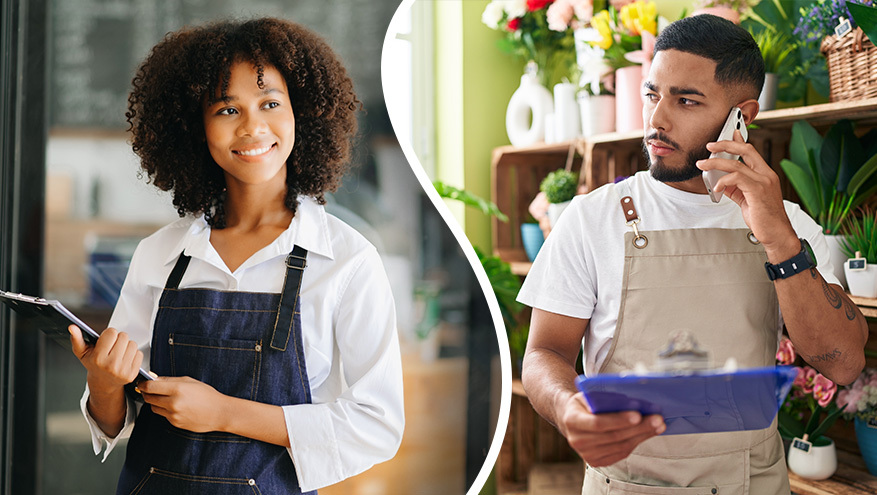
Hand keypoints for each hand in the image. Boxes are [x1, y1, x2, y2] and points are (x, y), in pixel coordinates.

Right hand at [69, 324, 142, 394]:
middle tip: (113, 347)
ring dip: (127, 346)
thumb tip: (72, 327)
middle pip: (124, 336)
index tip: (105, 340)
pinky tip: (125, 359)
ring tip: (118, 353)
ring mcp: (122, 370)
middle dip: (118, 339)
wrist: (103, 383)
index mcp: (98, 358)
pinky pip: (139, 354)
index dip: (109, 334)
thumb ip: (76, 338)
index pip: (112, 332)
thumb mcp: (83, 352)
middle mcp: (111, 365)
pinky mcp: (132, 374)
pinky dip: (133, 354)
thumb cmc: (93, 365)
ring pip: (133, 344)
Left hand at [139, 376, 227, 432]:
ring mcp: (173, 414)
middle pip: (149, 398)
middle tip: (151, 389)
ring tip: (166, 398)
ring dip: (155, 402)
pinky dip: (165, 410)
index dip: (143, 384)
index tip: (141, 383)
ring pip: (154, 407)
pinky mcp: (174, 423)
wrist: (219, 412)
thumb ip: (169, 380)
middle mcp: (173, 403)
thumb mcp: (189, 381)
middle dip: (148, 393)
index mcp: (177, 389)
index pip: (150, 387)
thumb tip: (154, 379)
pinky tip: (176, 407)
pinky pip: (163, 415)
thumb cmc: (207, 395)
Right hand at [559, 393, 664, 466]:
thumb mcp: (587, 394)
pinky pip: (621, 453)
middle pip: (613, 436)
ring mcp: (586, 454)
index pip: (598, 423)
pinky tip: (647, 433)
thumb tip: (631, 400)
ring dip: (642, 435)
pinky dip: (636, 442)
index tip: (638, 414)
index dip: (619, 420)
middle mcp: (577, 441)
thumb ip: (603, 398)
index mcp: (572, 421)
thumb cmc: (583, 403)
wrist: (569, 418)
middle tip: (657, 419)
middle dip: (638, 428)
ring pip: (621, 446)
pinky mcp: (596, 461)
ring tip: (658, 425)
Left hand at [696, 130, 797, 256]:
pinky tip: (716, 188)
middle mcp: (766, 175)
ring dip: (715, 163)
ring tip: (703, 166)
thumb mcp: (747, 199)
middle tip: (710, 146)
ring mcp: (764, 181)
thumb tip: (721, 181)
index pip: (751, 152)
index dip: (739, 142)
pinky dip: (723, 181)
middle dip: (725, 145)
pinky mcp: (758, 190)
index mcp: (765, 175)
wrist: (777, 234)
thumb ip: (736, 187)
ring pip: (736, 164)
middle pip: (746, 150)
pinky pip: (736, 178)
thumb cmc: (764, 218)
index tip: (729, 134)